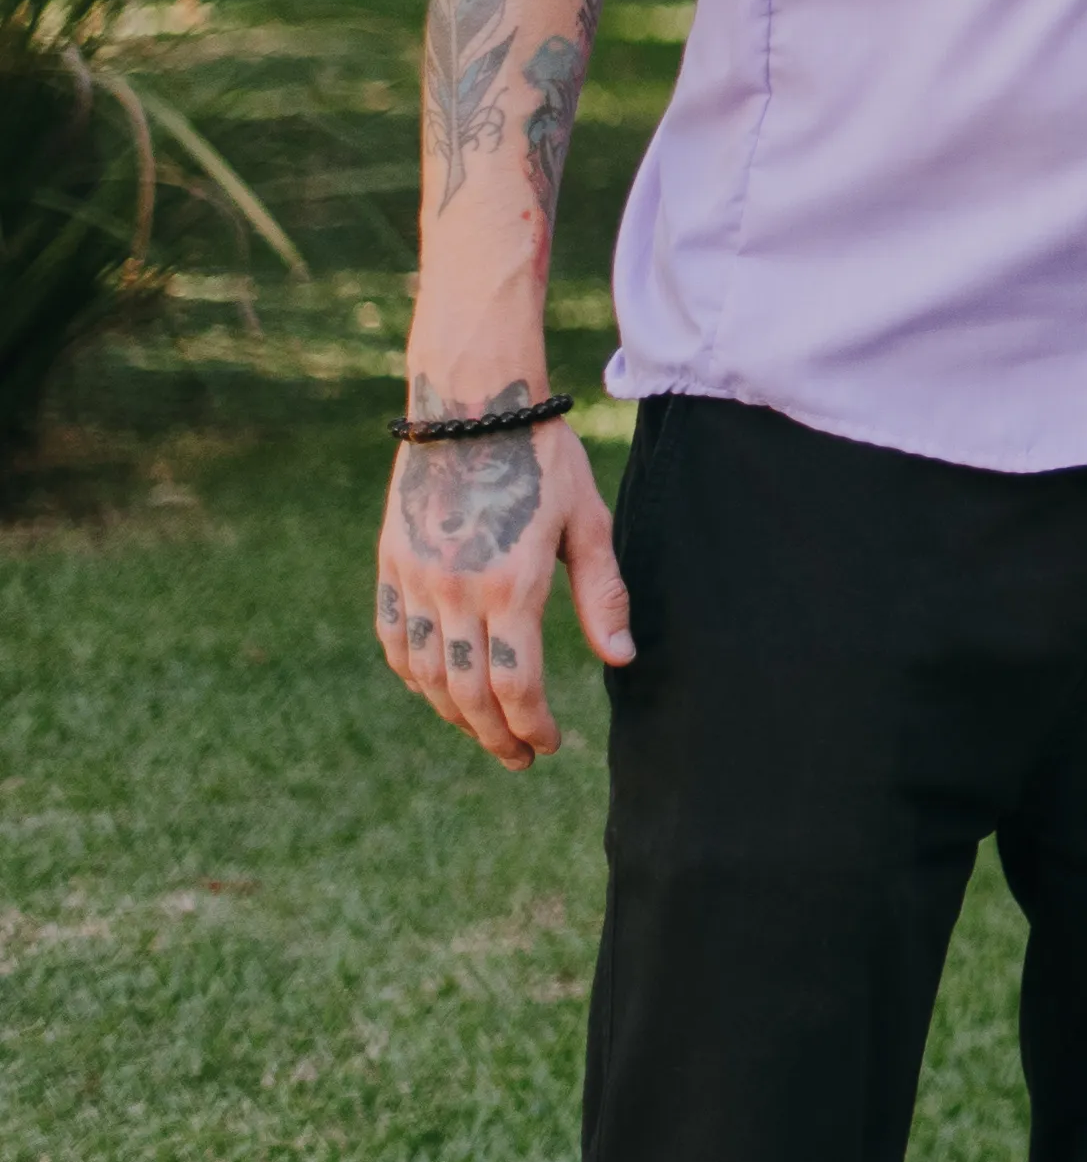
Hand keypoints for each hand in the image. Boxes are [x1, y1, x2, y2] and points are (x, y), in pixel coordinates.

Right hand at [373, 388, 633, 764]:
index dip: (531, 726)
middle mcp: (455, 593)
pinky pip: (394, 640)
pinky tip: (436, 688)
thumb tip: (620, 659)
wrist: (471, 405)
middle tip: (520, 756)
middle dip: (495, 734)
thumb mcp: (588, 522)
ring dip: (453, 713)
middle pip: (466, 693)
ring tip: (485, 729)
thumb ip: (603, 595)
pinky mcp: (391, 566)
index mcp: (511, 586)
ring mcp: (415, 582)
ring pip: (425, 675)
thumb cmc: (544, 459)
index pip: (514, 686)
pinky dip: (413, 675)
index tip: (549, 745)